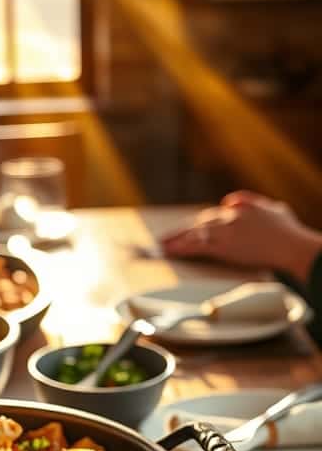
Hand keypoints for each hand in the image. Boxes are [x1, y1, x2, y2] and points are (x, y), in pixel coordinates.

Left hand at [160, 191, 321, 280]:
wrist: (291, 245)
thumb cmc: (288, 232)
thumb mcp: (273, 209)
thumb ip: (251, 201)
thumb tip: (231, 199)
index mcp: (240, 208)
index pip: (213, 214)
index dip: (200, 224)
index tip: (190, 229)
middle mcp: (229, 216)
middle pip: (200, 223)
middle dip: (181, 231)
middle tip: (165, 238)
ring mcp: (225, 230)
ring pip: (194, 233)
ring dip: (175, 239)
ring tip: (160, 246)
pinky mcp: (222, 245)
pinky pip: (196, 245)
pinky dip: (180, 247)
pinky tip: (168, 250)